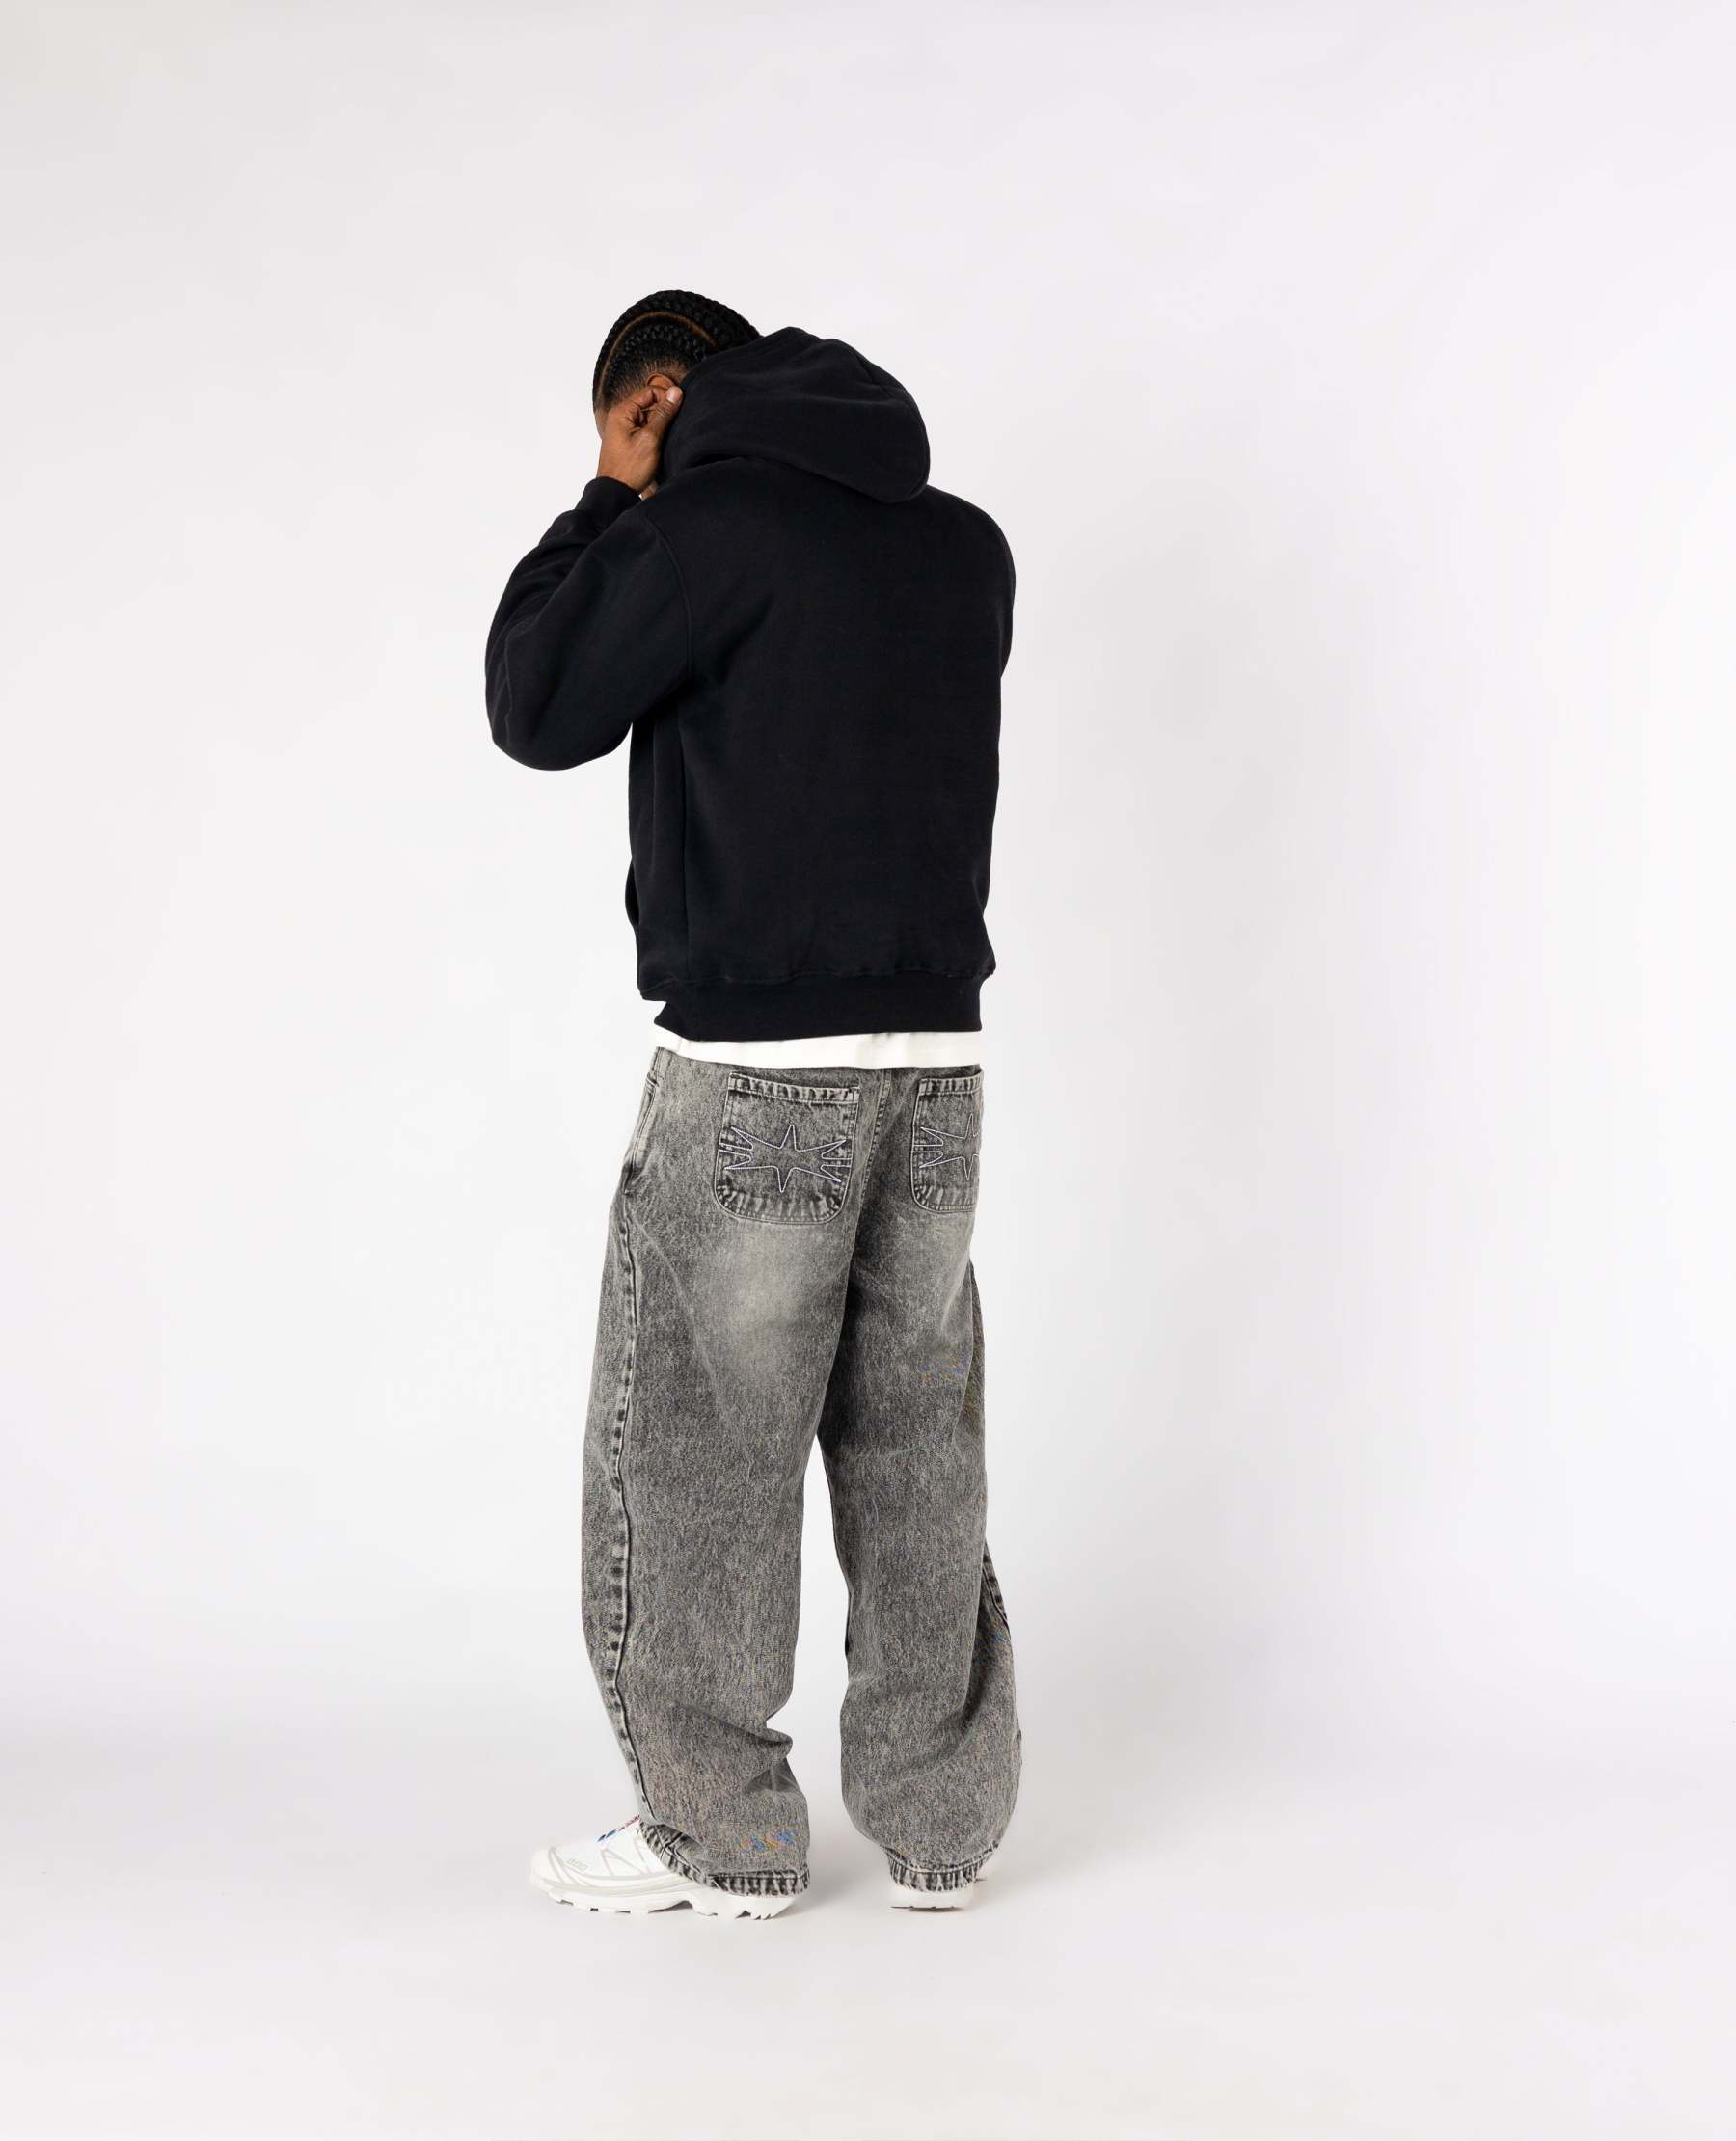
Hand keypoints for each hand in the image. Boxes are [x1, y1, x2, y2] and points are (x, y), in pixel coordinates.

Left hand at [597, 375, 682, 496]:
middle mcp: (620, 417)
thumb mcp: (650, 439)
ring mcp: (623, 429)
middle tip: (674, 428)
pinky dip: (654, 436)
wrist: (615, 492)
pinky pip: (645, 431)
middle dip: (664, 414)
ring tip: (665, 441)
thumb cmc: (629, 468)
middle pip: (649, 404)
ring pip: (648, 419)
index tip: (681, 407)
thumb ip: (663, 414)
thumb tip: (675, 392)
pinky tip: (660, 446)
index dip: (666, 397)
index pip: (649, 392)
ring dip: (660, 427)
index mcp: (622, 411)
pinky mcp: (628, 441)